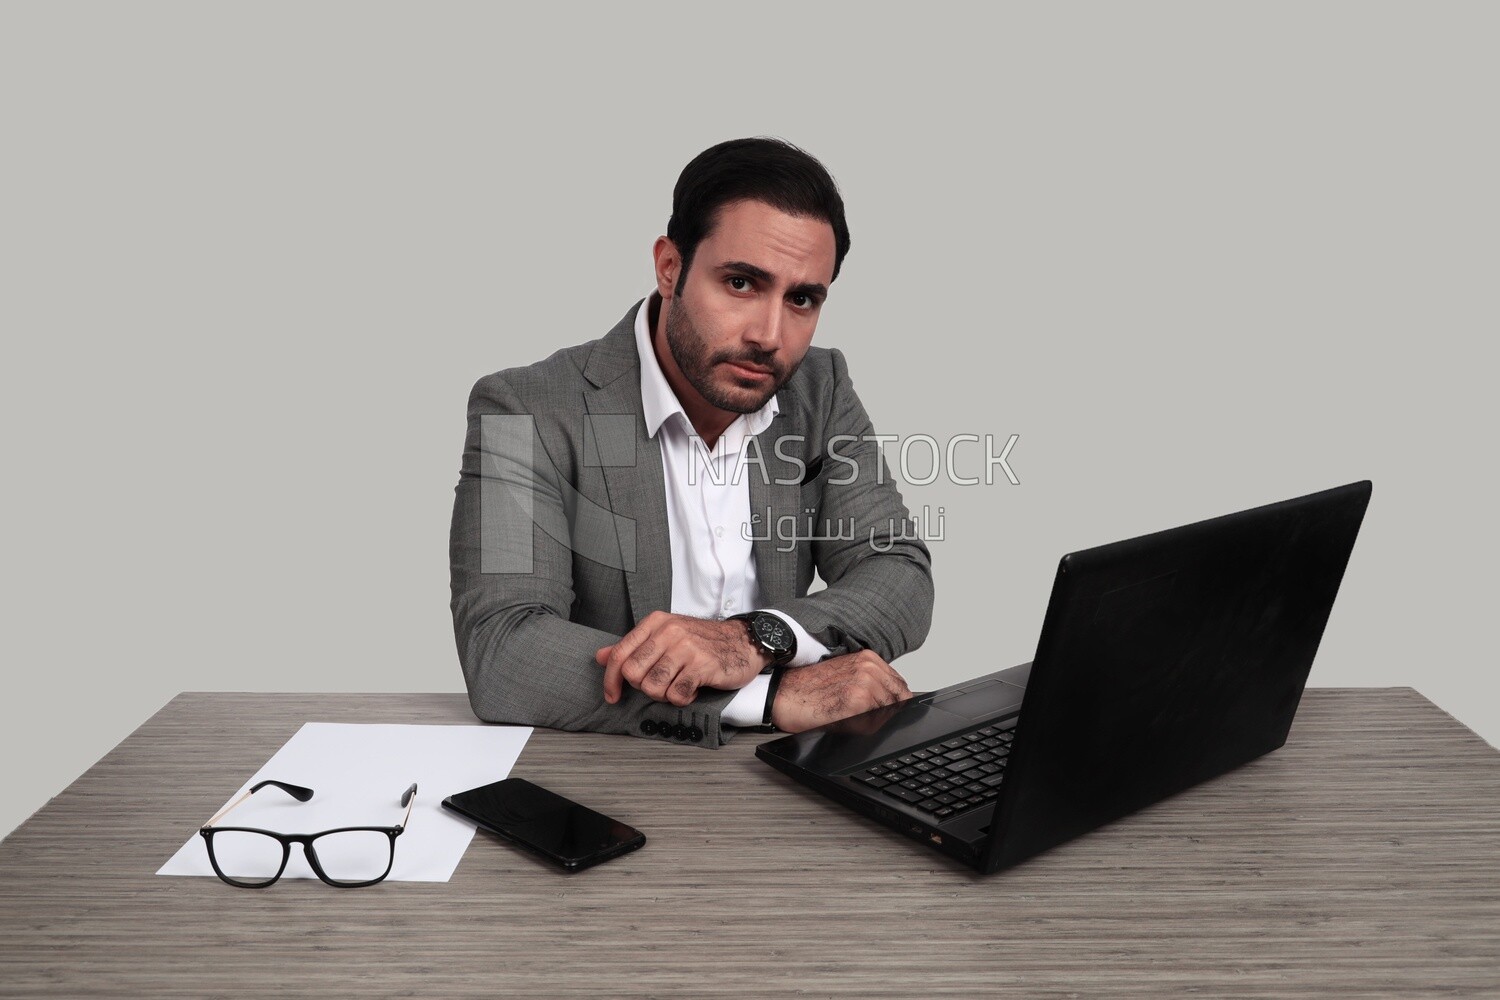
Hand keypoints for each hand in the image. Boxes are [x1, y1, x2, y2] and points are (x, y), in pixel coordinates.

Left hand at [596, 611, 768, 706]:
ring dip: (664, 694)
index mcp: (656, 623)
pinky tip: (692, 688)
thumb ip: (633, 647)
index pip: (619, 654)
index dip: (610, 680)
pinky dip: (683, 698)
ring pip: (653, 687)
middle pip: (632, 674)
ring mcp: (685, 647)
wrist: (744, 641)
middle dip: (643, 687)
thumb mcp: (666, 636)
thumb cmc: (704, 641)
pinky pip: (676, 695)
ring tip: (678, 685)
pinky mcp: (702, 665)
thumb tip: (600, 657)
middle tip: (661, 684)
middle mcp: (668, 632)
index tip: (613, 695)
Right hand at [770, 650, 911, 732]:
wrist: (782, 694)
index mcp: (868, 659)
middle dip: (886, 712)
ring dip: (873, 721)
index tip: (885, 710)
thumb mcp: (844, 673)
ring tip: (848, 717)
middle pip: (899, 701)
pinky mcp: (857, 704)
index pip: (900, 686)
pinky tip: (844, 722)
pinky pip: (874, 725)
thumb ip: (870, 681)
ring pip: (888, 714)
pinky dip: (863, 729)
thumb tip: (892, 699)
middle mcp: (869, 669)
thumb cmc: (807, 687)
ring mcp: (865, 685)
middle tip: (861, 716)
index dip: (895, 702)